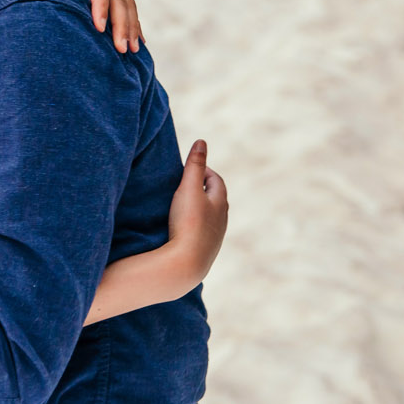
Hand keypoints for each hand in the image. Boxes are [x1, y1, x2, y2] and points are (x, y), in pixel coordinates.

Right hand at [166, 139, 228, 273]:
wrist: (186, 263)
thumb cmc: (188, 222)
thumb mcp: (189, 188)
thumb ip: (194, 165)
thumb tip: (201, 141)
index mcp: (220, 201)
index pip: (215, 179)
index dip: (203, 170)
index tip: (188, 168)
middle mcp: (222, 219)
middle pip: (214, 197)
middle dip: (201, 188)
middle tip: (183, 183)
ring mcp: (215, 236)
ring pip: (209, 216)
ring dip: (198, 208)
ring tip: (181, 205)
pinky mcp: (205, 250)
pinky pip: (202, 232)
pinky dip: (194, 224)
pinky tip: (182, 228)